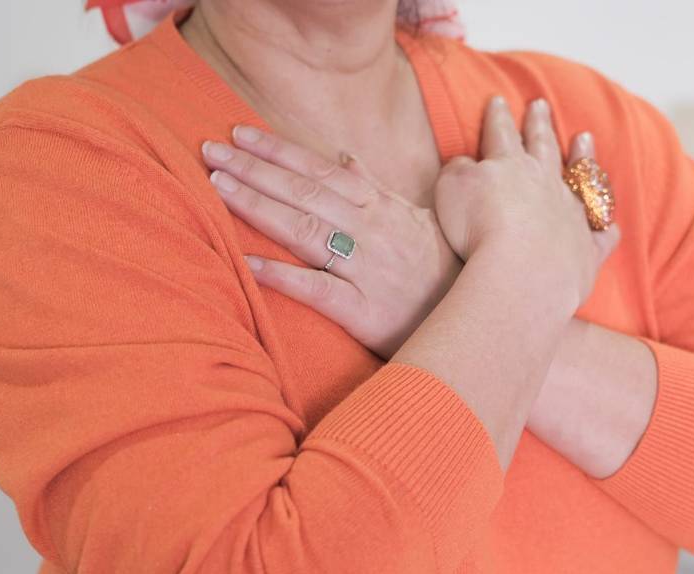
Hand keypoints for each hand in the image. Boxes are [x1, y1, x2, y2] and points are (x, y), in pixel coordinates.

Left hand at [202, 127, 460, 358]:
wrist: (484, 319)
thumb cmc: (445, 271)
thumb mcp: (417, 219)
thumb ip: (374, 188)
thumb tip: (341, 157)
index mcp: (381, 208)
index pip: (320, 171)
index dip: (278, 151)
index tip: (240, 134)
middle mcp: (371, 231)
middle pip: (303, 193)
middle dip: (254, 169)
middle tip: (209, 150)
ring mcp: (366, 269)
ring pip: (304, 230)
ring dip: (257, 206)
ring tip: (217, 187)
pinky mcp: (363, 310)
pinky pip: (317, 290)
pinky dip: (281, 276)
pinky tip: (247, 265)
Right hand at [435, 97, 619, 309]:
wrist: (521, 273)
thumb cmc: (479, 229)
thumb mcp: (452, 189)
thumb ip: (458, 170)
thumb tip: (467, 163)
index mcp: (510, 165)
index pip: (502, 133)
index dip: (498, 117)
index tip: (498, 100)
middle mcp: (545, 183)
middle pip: (543, 145)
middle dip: (539, 124)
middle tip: (541, 105)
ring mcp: (571, 214)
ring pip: (581, 179)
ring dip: (583, 157)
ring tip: (585, 138)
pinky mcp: (587, 249)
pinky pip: (601, 234)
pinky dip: (606, 229)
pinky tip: (611, 226)